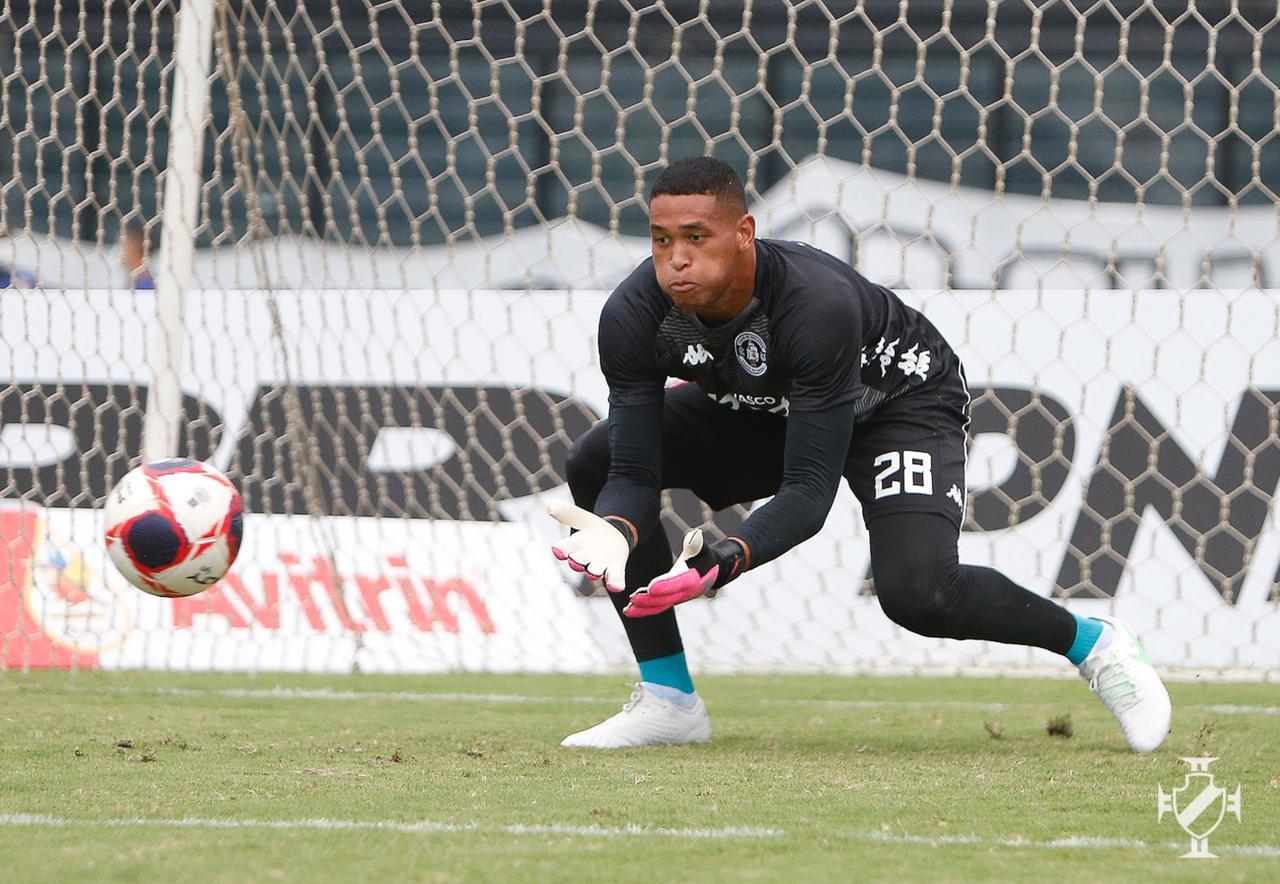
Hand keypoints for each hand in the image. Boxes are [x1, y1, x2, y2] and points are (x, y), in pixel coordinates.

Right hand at [546, 499, 629, 592]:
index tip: (558, 551)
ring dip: (594, 571)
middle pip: (578, 561)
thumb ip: (566, 512)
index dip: (561, 550)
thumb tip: (548, 503)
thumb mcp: (581, 518)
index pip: (564, 548)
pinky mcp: (615, 568)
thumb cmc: (591, 529)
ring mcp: (600, 564)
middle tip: (576, 561)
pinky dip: (615, 582)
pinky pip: (614, 577)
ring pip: (595, 570)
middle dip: (577, 561)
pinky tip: (616, 586)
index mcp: (574, 545)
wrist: (612, 536)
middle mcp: (584, 558)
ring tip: (594, 572)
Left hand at [623, 529, 744, 617]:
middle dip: (650, 600)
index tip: (650, 587)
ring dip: (644, 609)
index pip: (677, 583)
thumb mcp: (701, 548)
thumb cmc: (703, 556)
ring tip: (627, 609)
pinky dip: (645, 610)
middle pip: (667, 598)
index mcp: (693, 579)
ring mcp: (679, 598)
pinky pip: (658, 607)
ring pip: (661, 606)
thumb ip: (696, 543)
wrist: (712, 570)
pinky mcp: (673, 601)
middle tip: (633, 598)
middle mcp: (687, 592)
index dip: (664, 586)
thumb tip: (694, 535)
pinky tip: (629, 610)